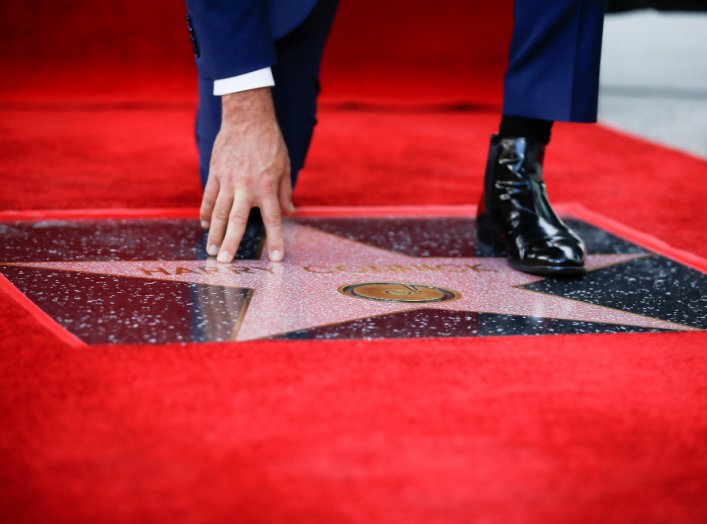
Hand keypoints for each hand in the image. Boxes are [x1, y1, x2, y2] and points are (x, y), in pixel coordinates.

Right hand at [201, 88, 294, 262]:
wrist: (247, 117)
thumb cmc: (270, 141)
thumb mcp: (285, 166)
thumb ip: (285, 191)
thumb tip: (289, 211)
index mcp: (267, 187)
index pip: (273, 219)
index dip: (275, 240)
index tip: (276, 258)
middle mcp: (246, 187)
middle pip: (237, 221)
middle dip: (231, 243)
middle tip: (224, 262)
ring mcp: (228, 180)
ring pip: (218, 212)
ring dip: (213, 233)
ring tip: (210, 250)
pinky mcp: (215, 173)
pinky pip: (209, 196)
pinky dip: (205, 212)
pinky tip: (203, 225)